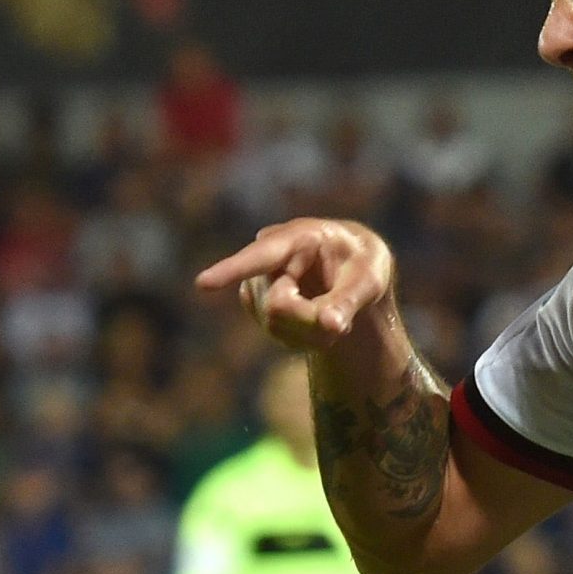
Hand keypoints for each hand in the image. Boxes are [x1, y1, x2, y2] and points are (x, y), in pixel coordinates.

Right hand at [195, 217, 393, 350]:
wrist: (353, 273)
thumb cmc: (363, 266)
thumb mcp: (370, 279)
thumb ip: (349, 301)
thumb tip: (329, 325)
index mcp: (299, 237)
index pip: (261, 255)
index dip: (230, 270)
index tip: (202, 283)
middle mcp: (270, 255)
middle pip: (278, 307)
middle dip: (310, 322)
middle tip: (340, 321)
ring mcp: (260, 279)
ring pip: (275, 324)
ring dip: (311, 331)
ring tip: (332, 316)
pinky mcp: (257, 302)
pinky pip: (277, 334)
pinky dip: (303, 337)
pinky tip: (315, 321)